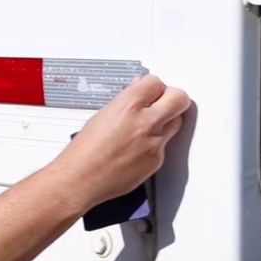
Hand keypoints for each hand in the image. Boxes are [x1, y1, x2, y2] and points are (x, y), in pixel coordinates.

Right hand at [52, 76, 189, 213]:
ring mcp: (155, 143)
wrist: (81, 178)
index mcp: (129, 105)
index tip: (149, 91)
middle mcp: (146, 122)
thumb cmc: (84, 150)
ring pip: (176, 123)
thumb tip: (137, 95)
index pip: (156, 82)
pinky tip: (136, 148)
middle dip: (171, 98)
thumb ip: (125, 102)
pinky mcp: (157, 160)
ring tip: (147, 127)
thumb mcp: (101, 115)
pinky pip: (164, 146)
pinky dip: (154, 144)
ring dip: (166, 121)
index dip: (153, 87)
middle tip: (162, 103)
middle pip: (179, 99)